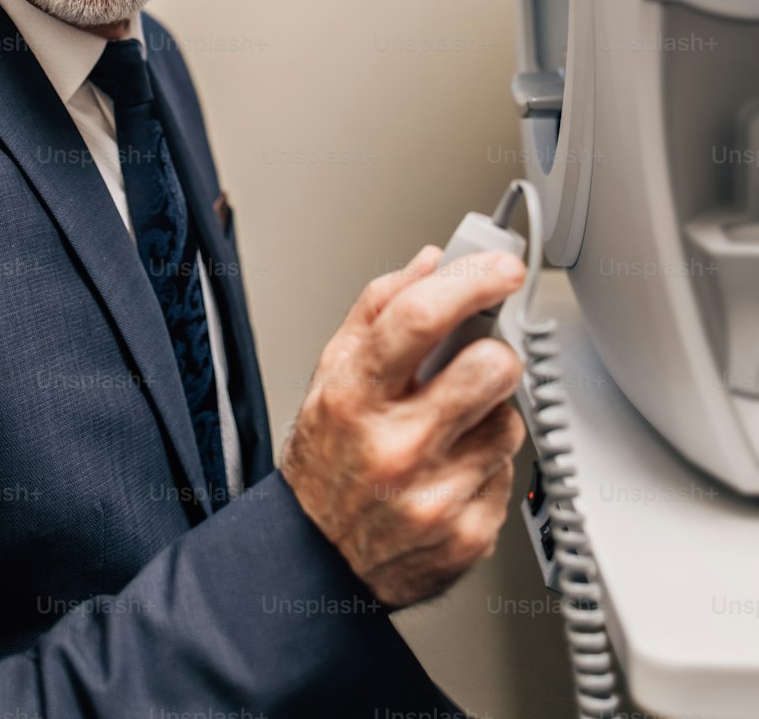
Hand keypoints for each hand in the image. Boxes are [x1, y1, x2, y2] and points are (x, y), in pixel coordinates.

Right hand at [280, 245, 526, 609]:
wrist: (316, 561)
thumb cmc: (324, 461)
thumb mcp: (330, 375)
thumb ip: (378, 309)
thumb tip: (429, 263)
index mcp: (356, 395)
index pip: (422, 318)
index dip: (473, 281)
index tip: (503, 267)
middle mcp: (396, 446)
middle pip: (489, 367)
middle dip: (495, 354)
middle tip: (477, 361)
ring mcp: (434, 496)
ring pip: (509, 422)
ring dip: (490, 417)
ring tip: (452, 429)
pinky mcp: (467, 536)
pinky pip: (508, 474)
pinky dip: (486, 467)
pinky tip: (451, 473)